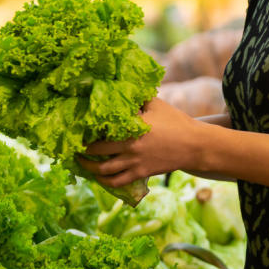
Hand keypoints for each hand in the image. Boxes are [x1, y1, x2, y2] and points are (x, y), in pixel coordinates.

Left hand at [75, 97, 202, 187]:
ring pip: (104, 172)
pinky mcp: (141, 174)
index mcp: (131, 130)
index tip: (77, 132)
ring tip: (83, 164)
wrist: (194, 145)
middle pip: (97, 154)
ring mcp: (135, 164)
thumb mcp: (156, 104)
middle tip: (74, 149)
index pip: (101, 134)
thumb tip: (123, 86)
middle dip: (82, 153)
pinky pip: (118, 182)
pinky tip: (101, 176)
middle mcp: (129, 149)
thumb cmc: (176, 122)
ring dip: (90, 169)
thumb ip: (139, 98)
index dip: (86, 135)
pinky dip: (106, 181)